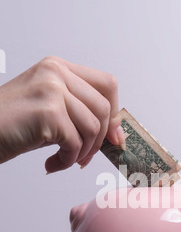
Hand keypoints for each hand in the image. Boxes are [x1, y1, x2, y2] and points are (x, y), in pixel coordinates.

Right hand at [0, 56, 124, 172]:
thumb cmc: (13, 125)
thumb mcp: (52, 111)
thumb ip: (82, 114)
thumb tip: (117, 132)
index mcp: (58, 68)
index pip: (106, 84)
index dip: (114, 113)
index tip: (113, 136)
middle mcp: (56, 73)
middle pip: (103, 107)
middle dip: (100, 139)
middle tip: (85, 156)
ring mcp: (51, 90)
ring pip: (92, 127)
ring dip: (83, 152)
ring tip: (67, 159)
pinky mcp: (47, 113)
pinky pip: (75, 143)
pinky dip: (68, 160)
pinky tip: (52, 163)